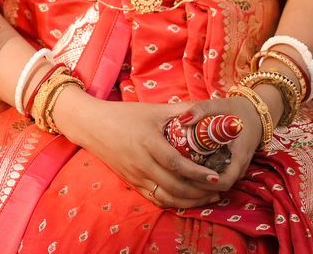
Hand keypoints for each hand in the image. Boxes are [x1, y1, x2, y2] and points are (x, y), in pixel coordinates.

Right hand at [51, 91, 222, 208]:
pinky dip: (174, 203)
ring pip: (166, 197)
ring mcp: (136, 176)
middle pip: (174, 186)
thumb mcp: (154, 109)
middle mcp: (142, 163)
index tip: (215, 176)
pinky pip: (155, 199)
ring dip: (189, 201)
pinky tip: (188, 200)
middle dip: (199, 192)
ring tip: (208, 198)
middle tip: (219, 190)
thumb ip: (181, 110)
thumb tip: (207, 109)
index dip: (197, 173)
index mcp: (148, 141)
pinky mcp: (132, 183)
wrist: (93, 125)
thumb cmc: (126, 114)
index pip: (176, 163)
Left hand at [171, 95, 265, 196]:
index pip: (224, 181)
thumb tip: (182, 119)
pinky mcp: (234, 165)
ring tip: (184, 172)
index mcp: (239, 156)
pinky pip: (222, 176)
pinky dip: (208, 176)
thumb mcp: (221, 105)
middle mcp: (240, 167)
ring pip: (220, 183)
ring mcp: (238, 168)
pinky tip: (194, 167)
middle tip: (180, 174)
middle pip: (220, 185)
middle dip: (200, 184)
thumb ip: (202, 109)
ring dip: (203, 182)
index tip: (187, 174)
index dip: (206, 183)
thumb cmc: (239, 109)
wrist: (256, 112)